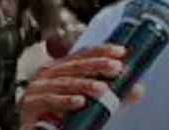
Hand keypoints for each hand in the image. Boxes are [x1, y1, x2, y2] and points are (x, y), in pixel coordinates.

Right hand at [19, 45, 143, 128]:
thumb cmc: (62, 117)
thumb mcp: (90, 103)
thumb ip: (112, 95)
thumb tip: (138, 90)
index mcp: (62, 68)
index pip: (83, 54)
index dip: (102, 51)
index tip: (121, 52)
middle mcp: (48, 74)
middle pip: (75, 65)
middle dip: (97, 65)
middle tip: (117, 68)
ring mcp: (38, 88)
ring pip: (64, 82)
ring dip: (84, 84)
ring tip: (103, 89)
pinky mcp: (30, 105)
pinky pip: (49, 100)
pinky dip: (65, 101)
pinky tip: (79, 102)